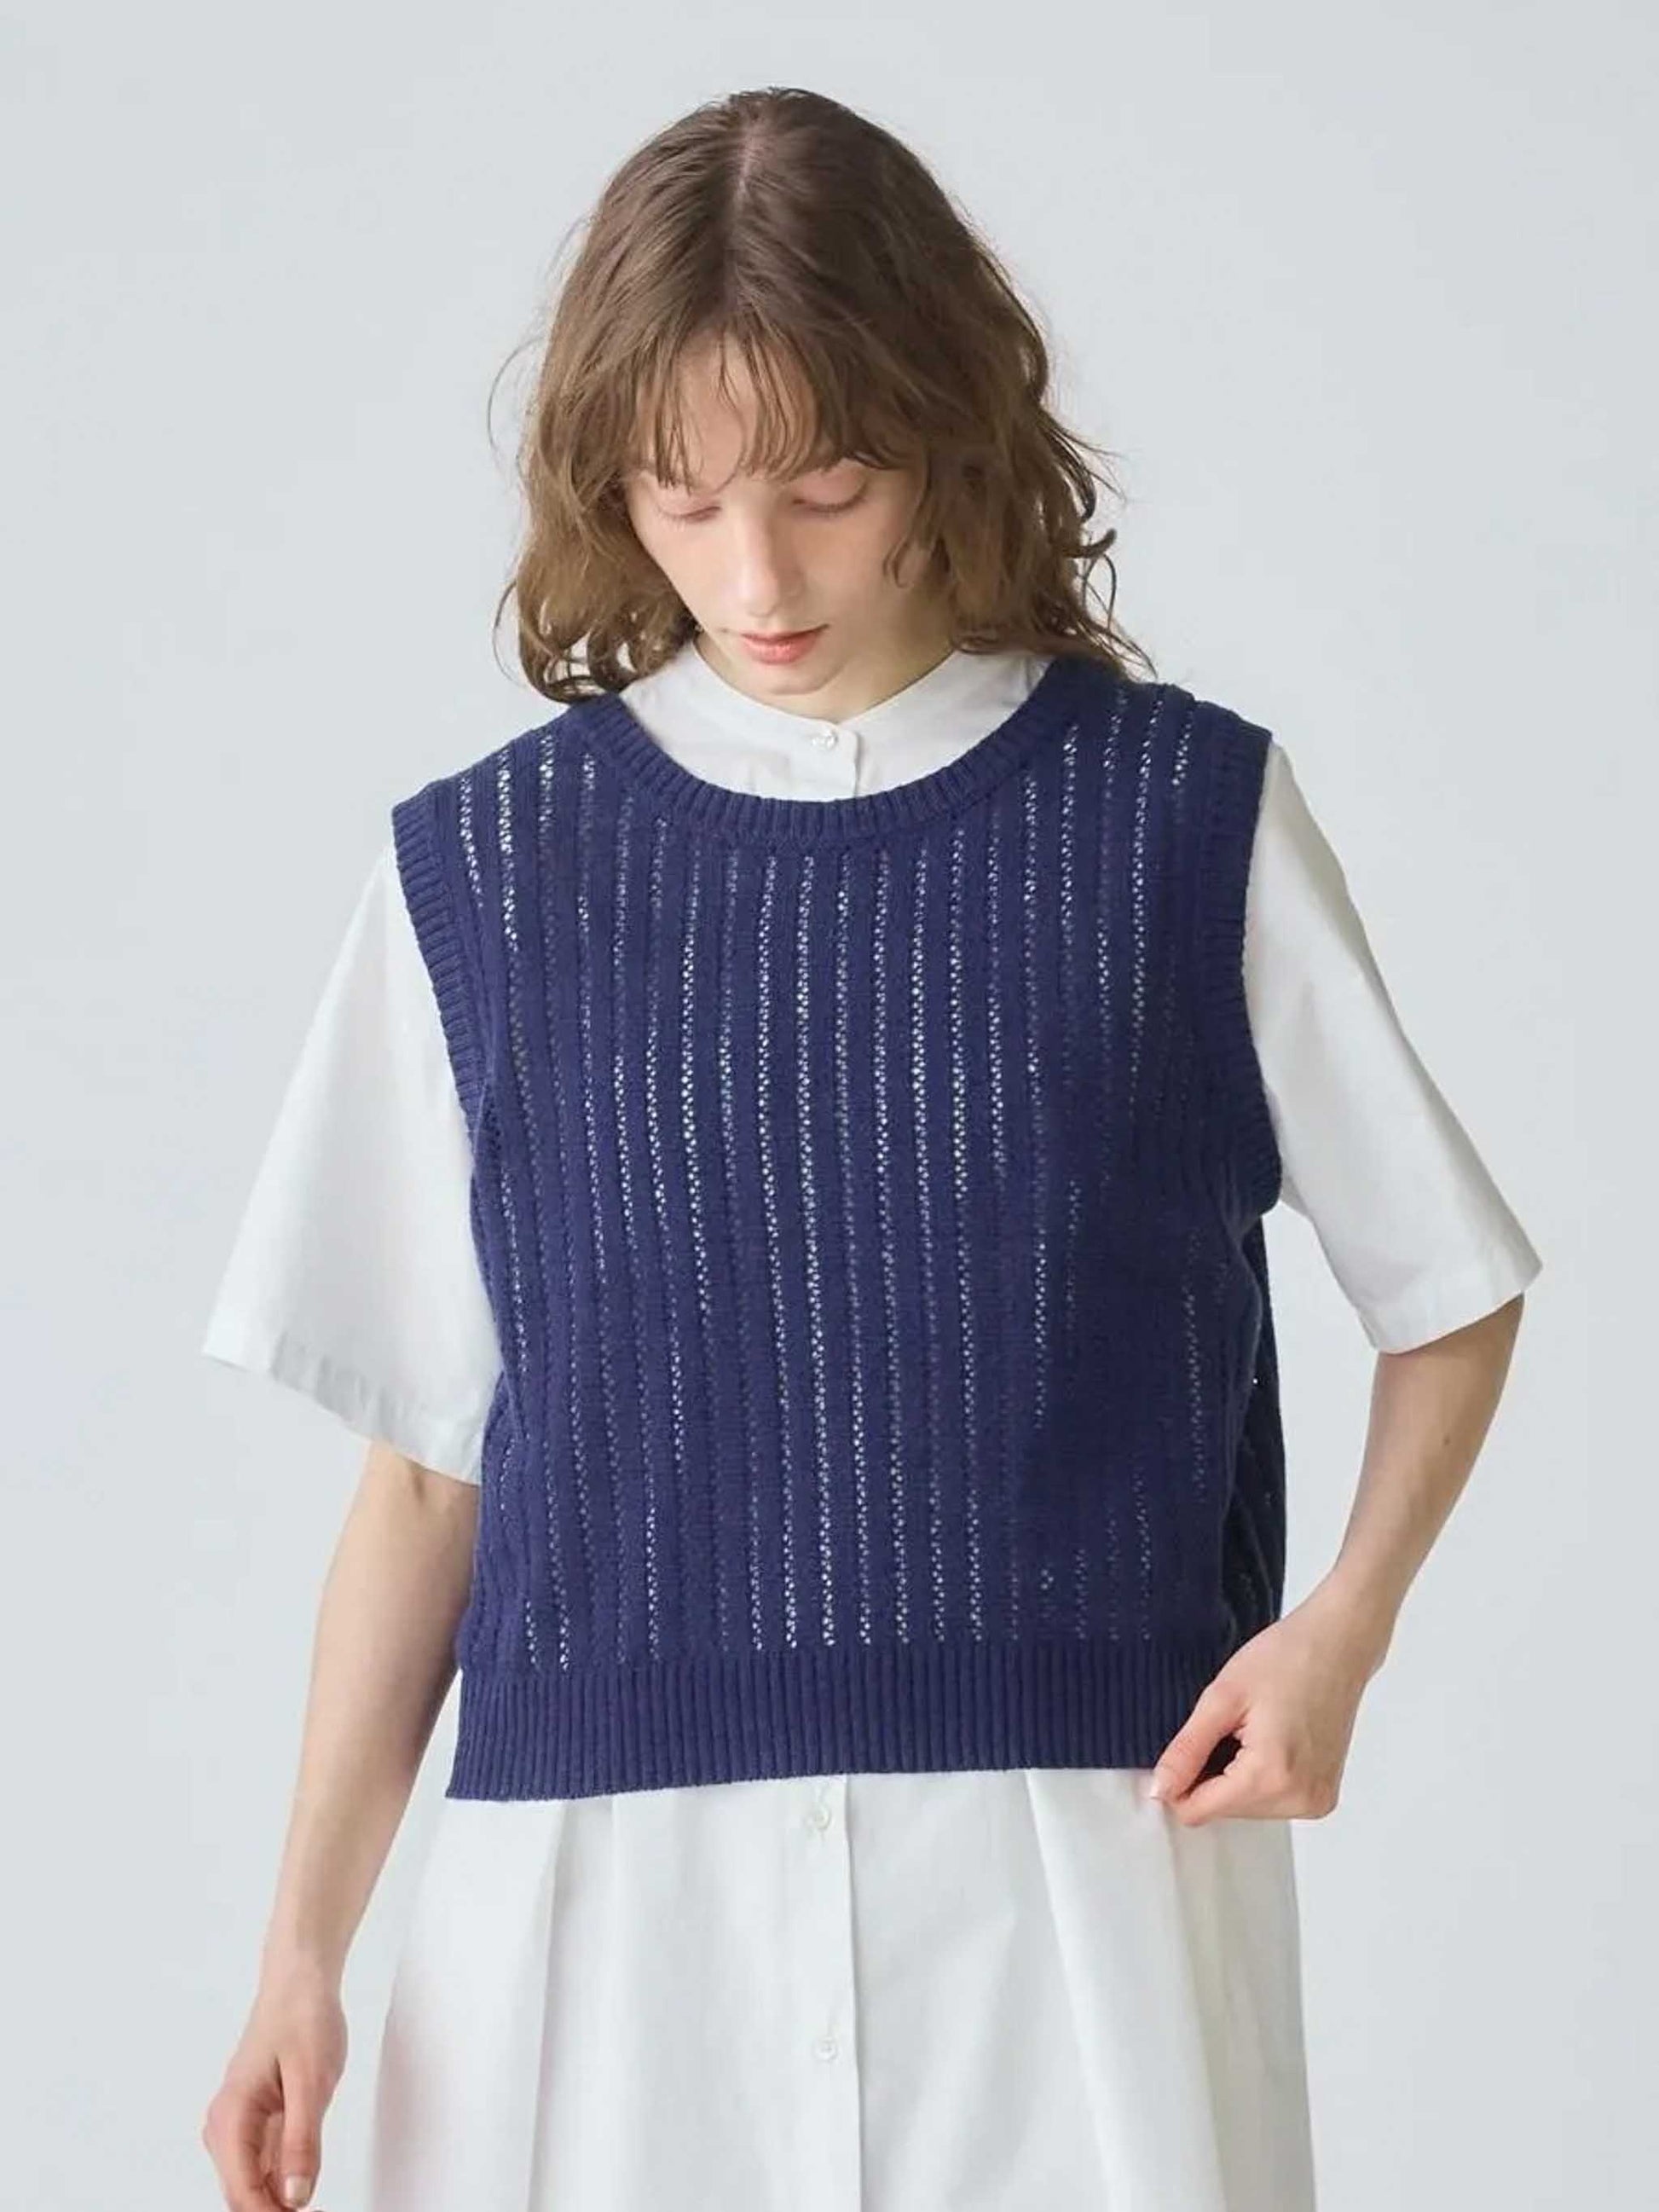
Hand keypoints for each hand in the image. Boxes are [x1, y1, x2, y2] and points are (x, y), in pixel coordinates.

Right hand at [201, 1964, 347, 2209]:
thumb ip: (302, 2143)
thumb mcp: (312, 2083)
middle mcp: (226, 2125)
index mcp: (231, 2117)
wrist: (300, 1980)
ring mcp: (239, 2123)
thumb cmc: (303, 2018)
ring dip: (275, 2203)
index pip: (243, 2192)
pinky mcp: (256, 2119)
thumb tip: (295, 2198)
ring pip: (251, 2183)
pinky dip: (281, 2183)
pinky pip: (263, 2164)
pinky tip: (302, 2190)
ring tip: (308, 2210)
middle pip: (242, 2194)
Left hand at [1145, 1577, 1392, 1825]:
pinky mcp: (1323, 1796)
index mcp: (1272, 1778)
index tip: (1181, 1747)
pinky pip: (1271, 1802)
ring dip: (1234, 1776)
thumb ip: (1187, 1750)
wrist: (1340, 1644)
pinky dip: (1257, 1777)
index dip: (1177, 1782)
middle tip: (1226, 1726)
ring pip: (1246, 1809)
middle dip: (1209, 1775)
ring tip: (1251, 1729)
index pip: (1199, 1812)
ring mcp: (1316, 1802)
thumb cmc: (1287, 1657)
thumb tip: (1160, 1790)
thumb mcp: (1222, 1697)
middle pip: (1223, 1812)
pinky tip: (1267, 1740)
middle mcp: (1300, 1800)